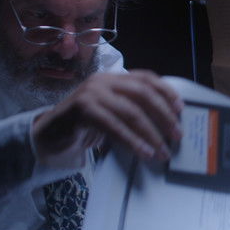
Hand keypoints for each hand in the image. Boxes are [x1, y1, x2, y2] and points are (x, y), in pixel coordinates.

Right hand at [33, 70, 182, 164]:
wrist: (49, 135)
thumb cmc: (84, 125)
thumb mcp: (110, 112)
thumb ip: (131, 109)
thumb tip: (166, 123)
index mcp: (112, 77)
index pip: (146, 78)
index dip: (166, 91)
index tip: (181, 108)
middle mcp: (102, 81)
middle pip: (142, 94)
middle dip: (163, 115)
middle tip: (177, 134)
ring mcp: (91, 94)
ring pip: (131, 112)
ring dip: (151, 133)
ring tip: (163, 150)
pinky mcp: (82, 110)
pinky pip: (114, 127)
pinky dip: (132, 141)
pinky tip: (144, 152)